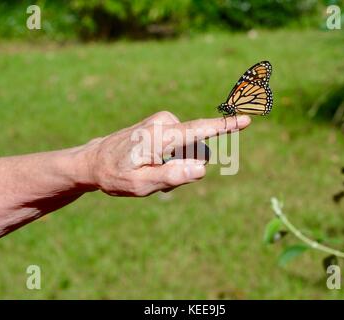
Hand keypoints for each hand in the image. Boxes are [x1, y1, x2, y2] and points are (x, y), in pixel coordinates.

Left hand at [79, 111, 249, 196]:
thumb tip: (203, 169)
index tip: (247, 120)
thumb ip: (172, 176)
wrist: (96, 160)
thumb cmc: (115, 175)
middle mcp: (164, 124)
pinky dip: (173, 158)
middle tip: (155, 177)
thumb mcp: (140, 184)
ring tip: (150, 170)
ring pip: (190, 150)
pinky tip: (152, 164)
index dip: (224, 127)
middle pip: (196, 151)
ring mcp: (164, 122)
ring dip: (178, 164)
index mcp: (159, 137)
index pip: (198, 131)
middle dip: (186, 167)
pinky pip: (182, 146)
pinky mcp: (164, 125)